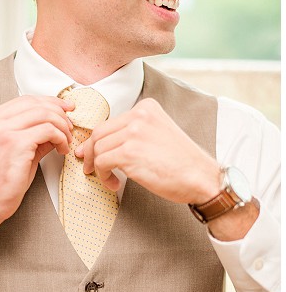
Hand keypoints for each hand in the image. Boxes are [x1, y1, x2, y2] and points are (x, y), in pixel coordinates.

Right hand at [0, 95, 73, 264]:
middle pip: (36, 103)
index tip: (65, 109)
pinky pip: (48, 130)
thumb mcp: (13, 150)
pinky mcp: (15, 143)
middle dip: (59, 112)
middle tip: (70, 126)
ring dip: (62, 126)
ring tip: (66, 141)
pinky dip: (60, 138)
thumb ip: (31, 133)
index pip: (25, 100)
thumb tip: (56, 124)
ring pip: (44, 114)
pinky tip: (61, 149)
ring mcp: (2, 130)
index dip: (49, 102)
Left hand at [76, 98, 219, 203]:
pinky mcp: (129, 153)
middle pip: (98, 133)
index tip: (92, 155)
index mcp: (146, 108)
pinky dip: (103, 176)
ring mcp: (134, 133)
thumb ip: (131, 133)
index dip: (97, 142)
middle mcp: (139, 115)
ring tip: (110, 180)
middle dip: (90, 153)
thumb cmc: (179, 162)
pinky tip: (115, 184)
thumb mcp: (156, 134)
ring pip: (97, 149)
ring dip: (98, 168)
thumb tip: (94, 143)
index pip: (109, 123)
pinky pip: (101, 162)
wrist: (202, 178)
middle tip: (91, 169)